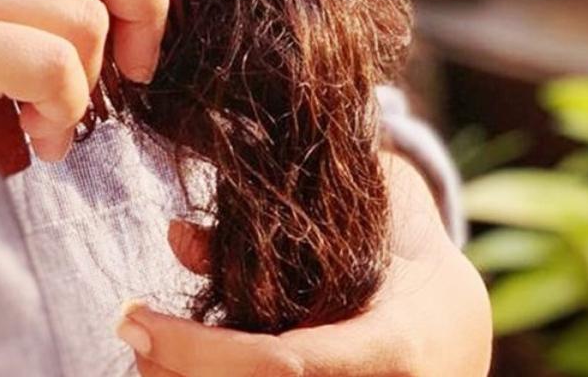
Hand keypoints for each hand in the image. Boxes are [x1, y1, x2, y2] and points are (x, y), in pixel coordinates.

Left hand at [117, 157, 492, 376]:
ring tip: (148, 348)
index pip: (282, 365)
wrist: (459, 323)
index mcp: (392, 348)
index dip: (198, 353)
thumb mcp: (357, 226)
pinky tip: (181, 360)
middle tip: (128, 332)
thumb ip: (274, 230)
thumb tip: (177, 236)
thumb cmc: (406, 254)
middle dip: (179, 374)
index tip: (133, 320)